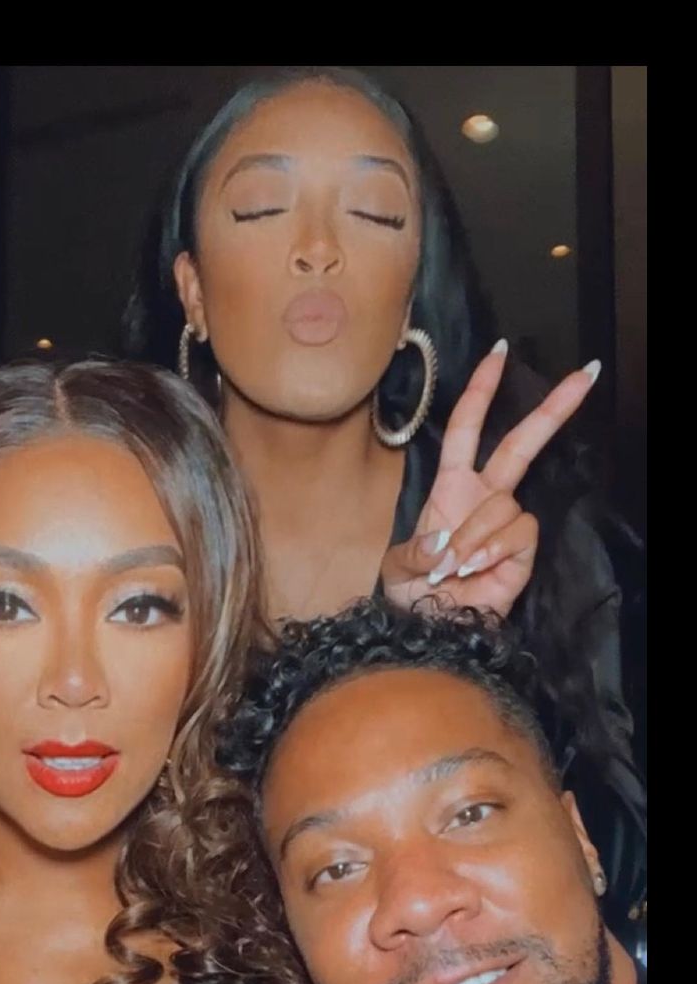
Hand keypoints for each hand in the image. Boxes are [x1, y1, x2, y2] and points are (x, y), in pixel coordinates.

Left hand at [381, 343, 599, 617]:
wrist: (432, 630)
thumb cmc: (414, 594)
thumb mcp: (399, 565)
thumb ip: (417, 548)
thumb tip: (446, 542)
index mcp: (452, 487)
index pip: (468, 427)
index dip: (482, 391)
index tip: (499, 353)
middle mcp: (485, 497)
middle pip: (520, 444)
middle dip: (552, 409)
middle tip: (584, 374)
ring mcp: (506, 522)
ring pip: (504, 503)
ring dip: (473, 535)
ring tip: (454, 566)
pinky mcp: (524, 550)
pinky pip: (516, 531)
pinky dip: (491, 550)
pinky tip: (476, 570)